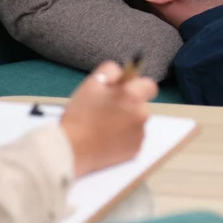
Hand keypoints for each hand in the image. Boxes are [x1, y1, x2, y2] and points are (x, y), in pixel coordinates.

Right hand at [60, 61, 157, 177]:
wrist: (72, 149)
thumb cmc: (81, 115)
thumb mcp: (91, 83)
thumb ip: (110, 70)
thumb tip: (121, 73)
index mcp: (133, 96)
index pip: (149, 86)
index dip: (136, 86)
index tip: (123, 91)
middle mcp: (142, 115)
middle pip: (140, 105)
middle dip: (128, 104)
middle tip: (106, 109)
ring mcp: (140, 135)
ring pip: (136, 122)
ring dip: (126, 121)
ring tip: (103, 126)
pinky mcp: (135, 151)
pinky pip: (133, 139)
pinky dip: (123, 137)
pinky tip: (106, 138)